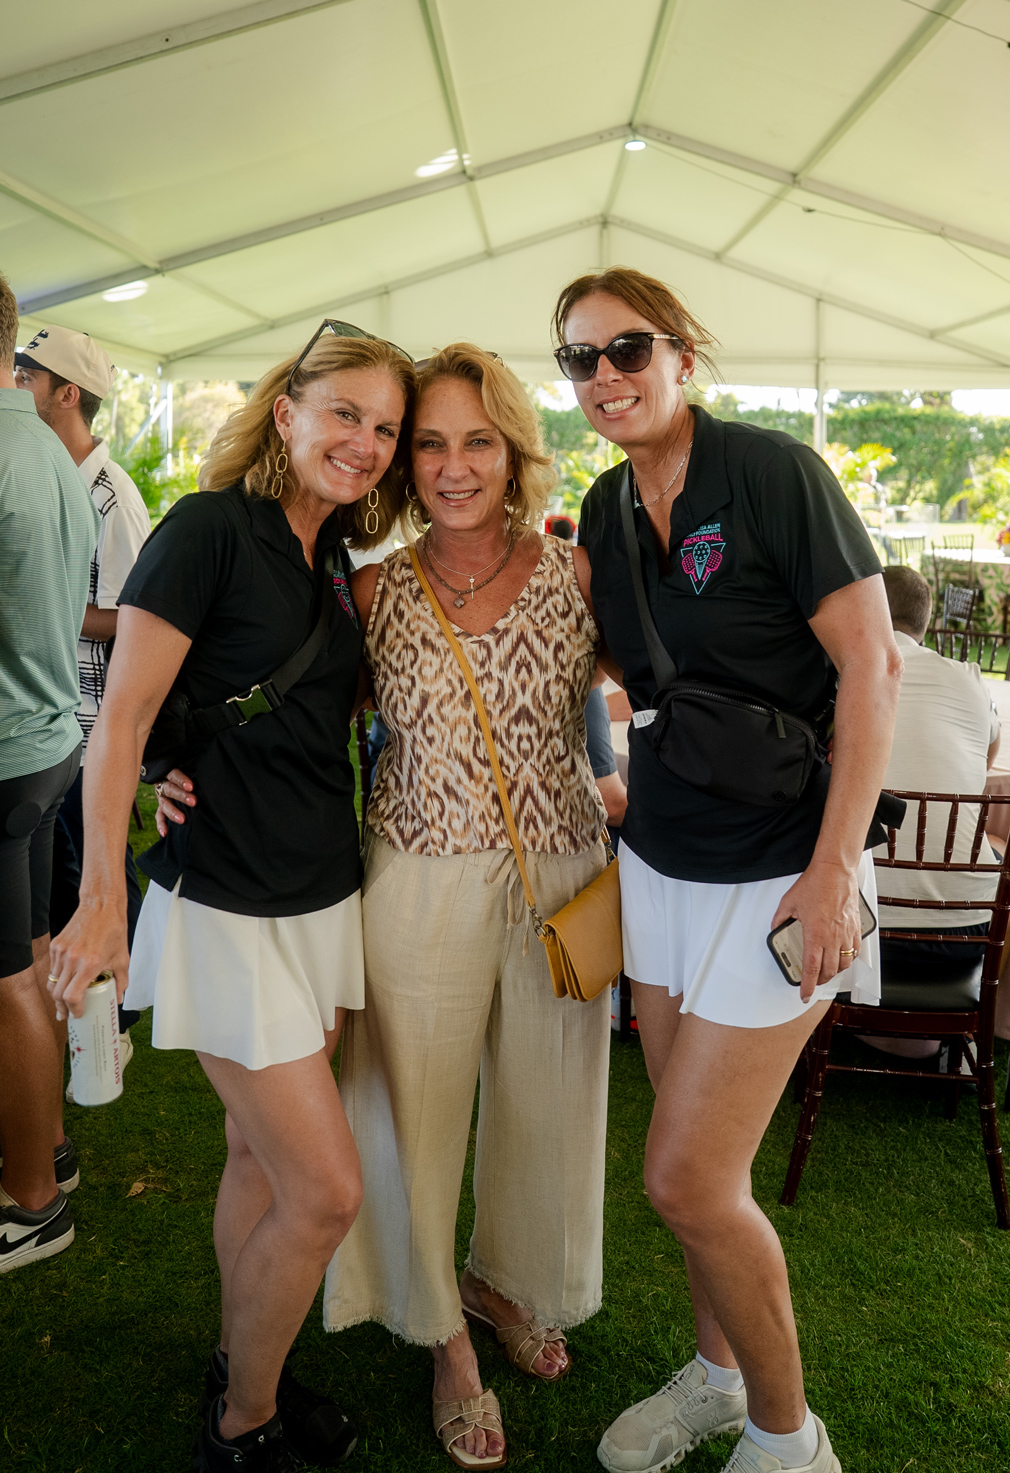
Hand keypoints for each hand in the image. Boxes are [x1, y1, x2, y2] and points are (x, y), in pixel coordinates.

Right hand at [48, 898, 129, 1020]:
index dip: (73, 1009)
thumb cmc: (113, 930)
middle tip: (66, 1015)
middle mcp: (72, 959)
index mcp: (89, 964)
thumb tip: (119, 998)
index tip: (78, 1014)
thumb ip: (121, 981)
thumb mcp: (122, 958)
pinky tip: (64, 982)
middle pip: (58, 994)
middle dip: (61, 1008)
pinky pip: (53, 968)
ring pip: (52, 982)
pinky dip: (57, 978)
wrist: (101, 906)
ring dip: (57, 995)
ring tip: (63, 1003)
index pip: (72, 996)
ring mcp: (61, 952)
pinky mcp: (56, 945)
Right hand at [154, 768, 196, 837]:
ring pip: (164, 804)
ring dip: (172, 812)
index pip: (174, 774)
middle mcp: (164, 784)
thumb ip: (196, 773)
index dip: (181, 780)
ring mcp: (162, 797)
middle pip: (170, 789)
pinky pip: (159, 816)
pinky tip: (165, 833)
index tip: (191, 787)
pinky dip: (161, 825)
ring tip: (182, 820)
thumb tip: (212, 777)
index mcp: (170, 772)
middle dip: (181, 796)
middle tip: (193, 802)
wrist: (187, 782)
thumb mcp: (191, 770)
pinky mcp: (161, 808)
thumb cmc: (192, 774)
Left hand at [771, 859, 860, 1001]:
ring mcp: (846, 933)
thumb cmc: (815, 884)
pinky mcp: (856, 927)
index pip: (811, 969)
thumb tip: (776, 928)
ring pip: (844, 963)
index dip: (807, 985)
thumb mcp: (788, 902)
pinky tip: (842, 958)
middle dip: (819, 981)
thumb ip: (780, 919)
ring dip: (835, 972)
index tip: (804, 994)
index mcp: (815, 934)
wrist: (835, 871)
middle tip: (813, 982)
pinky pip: (855, 951)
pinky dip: (849, 959)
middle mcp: (833, 937)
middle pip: (828, 971)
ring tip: (826, 971)